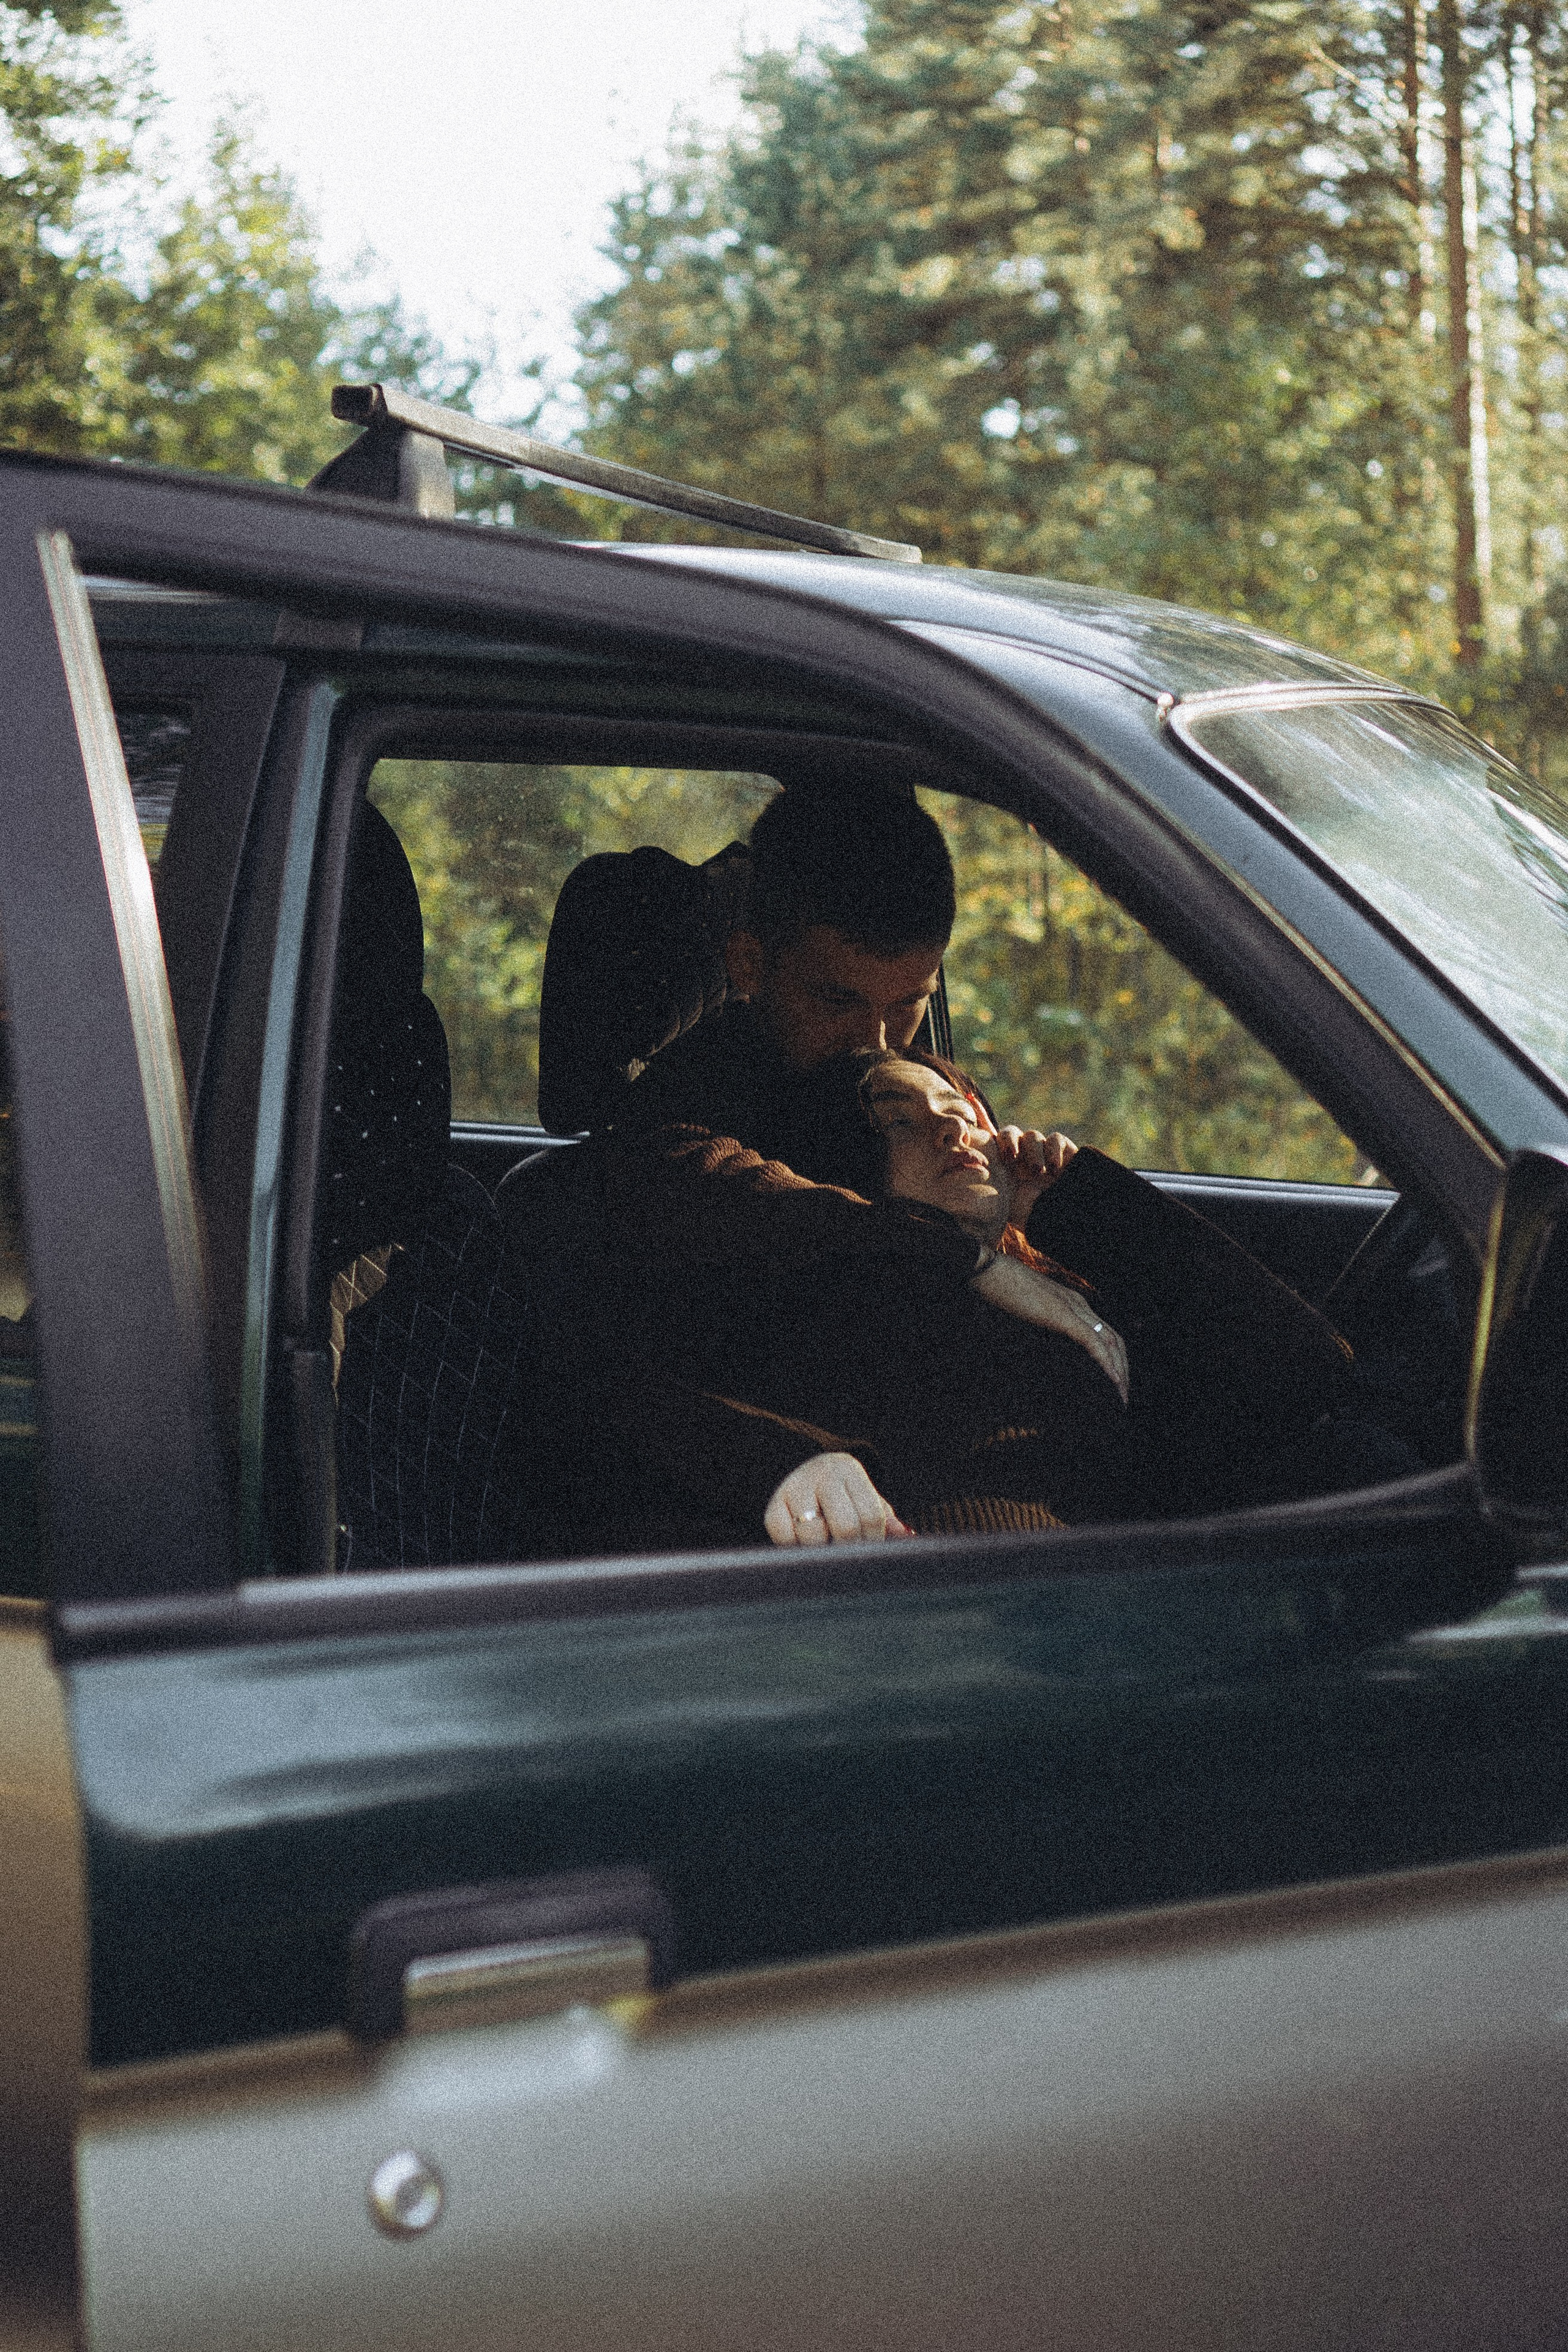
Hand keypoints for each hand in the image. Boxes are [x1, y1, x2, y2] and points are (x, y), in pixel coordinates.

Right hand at [765, 1453, 910, 1545]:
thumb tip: (906, 1536)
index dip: (874, 1539)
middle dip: (850, 1548)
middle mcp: (821, 1474)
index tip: (870, 1546)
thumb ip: (886, 1519)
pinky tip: (804, 1543)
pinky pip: (787, 1540)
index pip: (871, 1515)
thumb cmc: (841, 1495)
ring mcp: (795, 1489)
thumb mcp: (864, 1499)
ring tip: (826, 1548)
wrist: (796, 1471)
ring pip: (814, 1537)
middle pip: (846, 1527)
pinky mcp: (773, 1507)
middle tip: (848, 1554)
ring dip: (823, 1551)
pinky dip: (797, 1549)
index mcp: (849, 1470)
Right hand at [970, 1253, 1128, 1402]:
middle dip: (1122, 1368)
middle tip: (1122, 1395)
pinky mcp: (1063, 1315)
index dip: (1113, 1358)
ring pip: (1110, 1342)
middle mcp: (1079, 1304)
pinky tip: (1111, 1380)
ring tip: (1121, 1394)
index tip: (1113, 1381)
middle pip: (1115, 1339)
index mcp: (1072, 1303)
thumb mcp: (1026, 1311)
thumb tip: (1041, 1345)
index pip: (1105, 1333)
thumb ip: (1040, 1327)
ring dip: (1119, 1370)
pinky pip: (1093, 1341)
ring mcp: (1073, 1307)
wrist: (988, 1269)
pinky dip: (1105, 1362)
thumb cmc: (1001, 1289)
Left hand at [992, 1127, 1076, 1224]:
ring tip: (1038, 1172)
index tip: (1001, 1159)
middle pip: (1011, 1133)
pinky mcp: (1065, 1154)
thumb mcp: (1003, 1204)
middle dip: (1010, 1141)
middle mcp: (1022, 1157)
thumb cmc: (1030, 1218)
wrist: (1060, 1222)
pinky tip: (1055, 1167)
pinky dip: (1053, 1149)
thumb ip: (988, 1188)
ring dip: (1033, 1151)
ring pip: (1032, 1136)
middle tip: (1012, 1159)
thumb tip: (967, 1175)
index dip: (995, 1143)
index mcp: (1005, 1166)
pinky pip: (1056, 1139)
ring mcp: (1043, 1154)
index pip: (994, 1141)